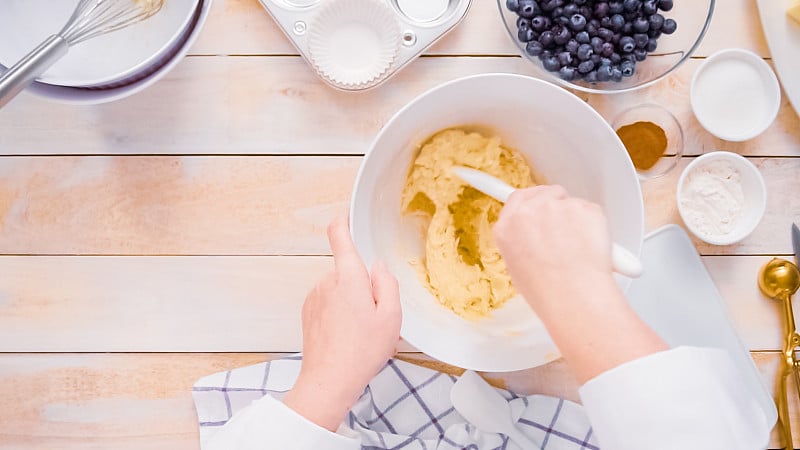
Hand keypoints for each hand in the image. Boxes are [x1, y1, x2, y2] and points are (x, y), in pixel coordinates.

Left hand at [284, 215, 401, 430]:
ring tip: (361, 329)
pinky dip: (339, 312)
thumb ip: (386, 283)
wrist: (329, 381)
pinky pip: (329, 301)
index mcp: (348, 277)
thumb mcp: (391, 317)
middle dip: (362, 282)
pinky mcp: (308, 312)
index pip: (339, 235)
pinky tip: (348, 335)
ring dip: (351, 300)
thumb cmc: (361, 351)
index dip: (343, 221)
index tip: (348, 216)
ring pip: (339, 287)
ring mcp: (314, 297)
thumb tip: (378, 267)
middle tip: (375, 313)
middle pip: (347, 268)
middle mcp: (327, 282)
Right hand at [493, 185, 614, 309]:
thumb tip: (536, 237)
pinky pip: (589, 211)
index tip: (537, 204)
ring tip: (578, 248)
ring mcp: (557, 206)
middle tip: (565, 228)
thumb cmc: (546, 291)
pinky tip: (590, 248)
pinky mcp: (583, 207)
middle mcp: (529, 210)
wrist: (572, 297)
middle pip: (543, 193)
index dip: (531, 204)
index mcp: (508, 226)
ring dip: (574, 217)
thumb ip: (522, 242)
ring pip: (568, 201)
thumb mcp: (517, 268)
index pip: (516, 199)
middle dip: (554, 204)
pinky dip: (593, 225)